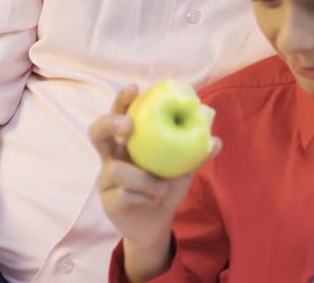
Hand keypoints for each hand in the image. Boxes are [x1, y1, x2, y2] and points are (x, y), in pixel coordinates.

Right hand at [90, 86, 221, 271]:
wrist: (157, 223)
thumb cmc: (166, 187)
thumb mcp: (183, 168)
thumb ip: (196, 153)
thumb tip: (217, 140)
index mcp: (129, 142)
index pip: (119, 114)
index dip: (122, 100)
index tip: (134, 89)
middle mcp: (112, 156)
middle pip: (96, 132)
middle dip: (110, 123)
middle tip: (129, 126)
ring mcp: (106, 179)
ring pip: (114, 169)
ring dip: (142, 178)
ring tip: (162, 186)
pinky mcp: (108, 201)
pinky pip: (122, 194)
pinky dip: (143, 195)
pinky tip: (155, 198)